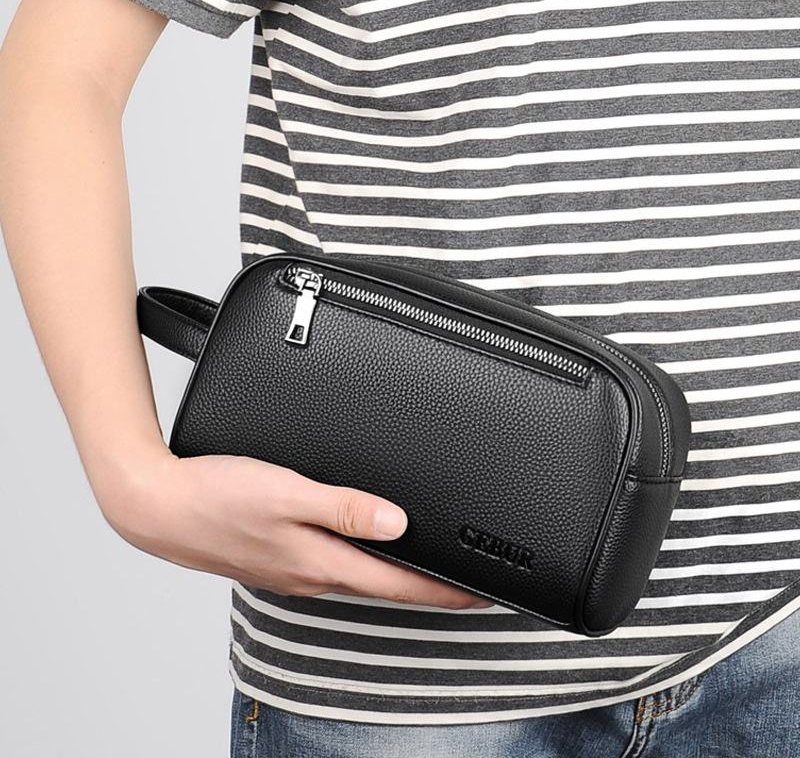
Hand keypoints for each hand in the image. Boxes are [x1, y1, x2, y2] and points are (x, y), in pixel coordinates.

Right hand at [103, 451, 493, 609]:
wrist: (159, 508)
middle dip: (429, 590)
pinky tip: (362, 554)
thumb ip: (343, 507)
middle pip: (384, 586)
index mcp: (320, 560)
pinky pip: (333, 568)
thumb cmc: (216, 497)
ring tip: (425, 573)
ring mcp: (293, 569)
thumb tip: (397, 522)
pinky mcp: (277, 559)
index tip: (482, 598)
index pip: (398, 583)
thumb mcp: (287, 493)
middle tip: (465, 588)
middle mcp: (311, 573)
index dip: (445, 592)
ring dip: (396, 578)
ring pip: (359, 578)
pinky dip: (362, 566)